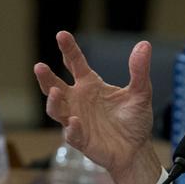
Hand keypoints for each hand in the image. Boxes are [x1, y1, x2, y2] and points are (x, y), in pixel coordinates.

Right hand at [33, 31, 161, 183]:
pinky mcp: (81, 139)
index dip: (69, 49)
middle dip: (46, 77)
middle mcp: (78, 100)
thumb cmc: (134, 120)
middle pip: (55, 85)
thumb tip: (144, 44)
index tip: (62, 35)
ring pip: (57, 110)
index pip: (75, 63)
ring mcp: (76, 120)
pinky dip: (72, 127)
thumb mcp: (141, 92)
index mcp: (90, 85)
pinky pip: (72, 133)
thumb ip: (139, 70)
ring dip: (53, 101)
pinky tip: (75, 121)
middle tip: (40, 66)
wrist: (137, 149)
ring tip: (55, 92)